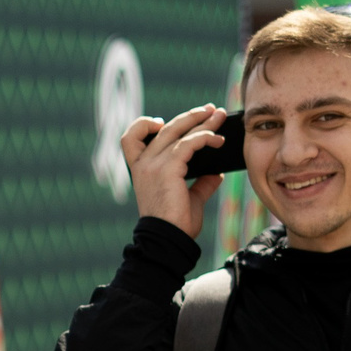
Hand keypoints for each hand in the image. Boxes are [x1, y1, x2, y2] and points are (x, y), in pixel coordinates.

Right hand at [121, 105, 229, 240]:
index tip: (164, 122)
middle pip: (165, 128)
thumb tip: (216, 172)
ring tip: (219, 116)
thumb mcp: (190, 199)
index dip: (145, 125)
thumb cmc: (176, 224)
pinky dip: (205, 138)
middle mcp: (143, 164)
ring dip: (202, 121)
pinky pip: (188, 143)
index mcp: (140, 170)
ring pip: (178, 131)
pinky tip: (218, 140)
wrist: (169, 240)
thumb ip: (201, 184)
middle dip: (190, 116)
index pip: (131, 138)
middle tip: (211, 110)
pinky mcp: (167, 169)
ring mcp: (153, 165)